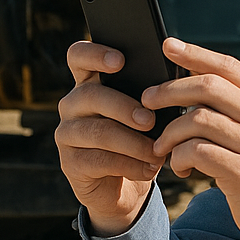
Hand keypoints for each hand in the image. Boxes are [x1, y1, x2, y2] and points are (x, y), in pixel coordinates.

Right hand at [55, 40, 165, 235]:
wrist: (127, 186)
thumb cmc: (140, 139)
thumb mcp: (146, 113)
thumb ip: (150, 95)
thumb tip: (172, 84)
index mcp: (90, 82)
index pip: (79, 56)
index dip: (95, 54)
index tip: (120, 61)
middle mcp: (72, 104)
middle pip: (90, 95)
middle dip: (124, 107)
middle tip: (150, 120)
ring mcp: (67, 133)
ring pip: (97, 131)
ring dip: (132, 142)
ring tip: (156, 152)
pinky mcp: (70, 163)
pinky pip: (98, 160)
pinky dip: (129, 165)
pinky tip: (148, 169)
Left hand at [143, 38, 239, 239]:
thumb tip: (194, 91)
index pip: (229, 67)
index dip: (196, 53)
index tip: (168, 45)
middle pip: (210, 87)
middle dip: (171, 89)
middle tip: (147, 100)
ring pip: (199, 119)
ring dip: (170, 132)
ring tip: (161, 147)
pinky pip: (199, 152)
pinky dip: (180, 157)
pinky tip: (179, 167)